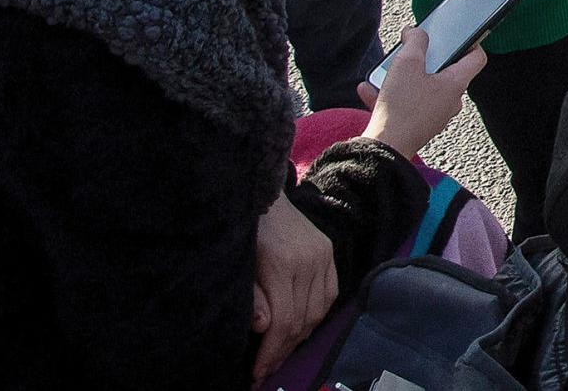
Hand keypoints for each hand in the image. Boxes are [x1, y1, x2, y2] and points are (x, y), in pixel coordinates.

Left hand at [251, 191, 337, 381]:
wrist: (261, 195)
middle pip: (301, 320)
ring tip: (281, 352)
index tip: (256, 372)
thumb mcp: (238, 265)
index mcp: (282, 265)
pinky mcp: (329, 252)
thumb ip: (252, 297)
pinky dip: (317, 316)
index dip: (270, 352)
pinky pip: (330, 294)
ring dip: (299, 337)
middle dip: (282, 350)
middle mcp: (308, 261)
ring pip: (318, 311)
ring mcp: (323, 255)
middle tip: (265, 369)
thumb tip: (263, 327)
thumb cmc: (242, 233)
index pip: (282, 321)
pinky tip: (301, 328)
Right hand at [357, 26, 487, 160]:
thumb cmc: (401, 107)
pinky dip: (390, 95)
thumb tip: (416, 32)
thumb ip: (414, 41)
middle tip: (411, 52)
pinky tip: (369, 89)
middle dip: (425, 60)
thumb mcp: (406, 62)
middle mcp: (450, 101)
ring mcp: (435, 115)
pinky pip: (406, 104)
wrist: (385, 148)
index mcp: (455, 84)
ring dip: (402, 77)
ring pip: (422, 87)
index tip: (457, 35)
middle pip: (445, 72)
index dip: (471, 42)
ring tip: (384, 71)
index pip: (477, 58)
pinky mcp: (418, 126)